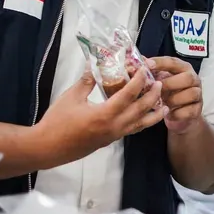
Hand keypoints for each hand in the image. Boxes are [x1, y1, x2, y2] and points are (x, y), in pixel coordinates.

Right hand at [37, 68, 165, 163]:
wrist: (48, 147)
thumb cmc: (57, 122)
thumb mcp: (71, 97)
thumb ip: (86, 81)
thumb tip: (95, 66)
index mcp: (105, 114)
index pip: (129, 94)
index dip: (139, 80)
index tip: (144, 69)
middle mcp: (114, 127)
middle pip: (141, 110)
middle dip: (152, 96)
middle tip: (160, 85)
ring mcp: (113, 136)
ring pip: (140, 125)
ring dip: (153, 115)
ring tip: (164, 106)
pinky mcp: (109, 141)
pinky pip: (131, 131)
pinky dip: (141, 123)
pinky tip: (143, 117)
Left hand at [149, 56, 202, 133]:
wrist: (178, 114)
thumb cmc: (167, 93)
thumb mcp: (158, 81)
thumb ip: (149, 73)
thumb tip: (131, 66)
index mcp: (182, 68)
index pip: (173, 62)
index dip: (160, 63)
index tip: (147, 64)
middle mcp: (193, 79)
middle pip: (188, 78)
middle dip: (170, 83)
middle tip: (155, 89)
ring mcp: (198, 94)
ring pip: (191, 94)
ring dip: (173, 99)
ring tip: (161, 103)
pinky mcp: (197, 109)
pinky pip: (190, 111)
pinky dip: (177, 113)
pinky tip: (167, 113)